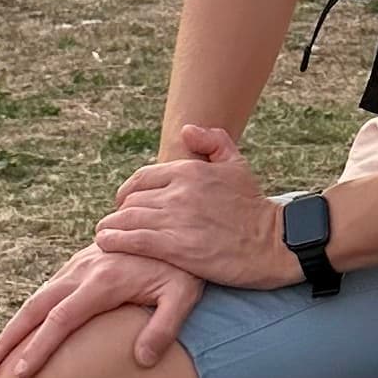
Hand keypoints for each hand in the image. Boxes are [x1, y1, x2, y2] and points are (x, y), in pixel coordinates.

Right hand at [0, 239, 203, 377]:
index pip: (62, 319)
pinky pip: (50, 289)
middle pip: (36, 307)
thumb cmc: (185, 264)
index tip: (20, 373)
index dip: (39, 347)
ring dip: (16, 325)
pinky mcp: (83, 261)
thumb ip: (164, 326)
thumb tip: (143, 360)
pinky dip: (32, 311)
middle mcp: (84, 270)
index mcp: (103, 281)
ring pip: (39, 297)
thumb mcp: (184, 294)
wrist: (177, 218)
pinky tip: (27, 328)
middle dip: (9, 337)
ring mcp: (80, 264)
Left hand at [97, 117, 293, 291]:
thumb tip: (185, 131)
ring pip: (128, 219)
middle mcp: (179, 191)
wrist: (272, 243)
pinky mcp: (175, 246)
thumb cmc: (254, 207)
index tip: (125, 204)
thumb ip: (213, 142)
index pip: (142, 178)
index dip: (129, 192)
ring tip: (104, 235)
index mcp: (189, 170)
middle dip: (122, 212)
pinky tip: (106, 243)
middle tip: (116, 224)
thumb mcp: (237, 165)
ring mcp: (175, 218)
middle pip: (132, 200)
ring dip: (112, 227)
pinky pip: (133, 240)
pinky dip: (115, 240)